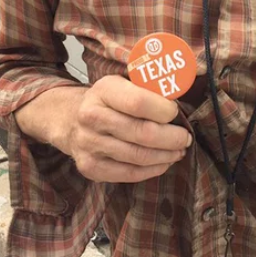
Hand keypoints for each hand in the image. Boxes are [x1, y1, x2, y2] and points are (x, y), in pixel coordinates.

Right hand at [15, 76, 192, 182]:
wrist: (69, 120)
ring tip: (179, 150)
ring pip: (139, 157)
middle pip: (142, 133)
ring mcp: (89, 145)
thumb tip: (180, 92)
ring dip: (166, 155)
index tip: (176, 112)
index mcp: (103, 90)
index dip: (164, 110)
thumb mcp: (122, 82)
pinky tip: (163, 162)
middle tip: (185, 137)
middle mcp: (91, 117)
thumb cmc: (108, 100)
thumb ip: (148, 86)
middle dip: (172, 138)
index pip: (138, 102)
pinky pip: (129, 174)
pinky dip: (152, 170)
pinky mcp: (90, 168)